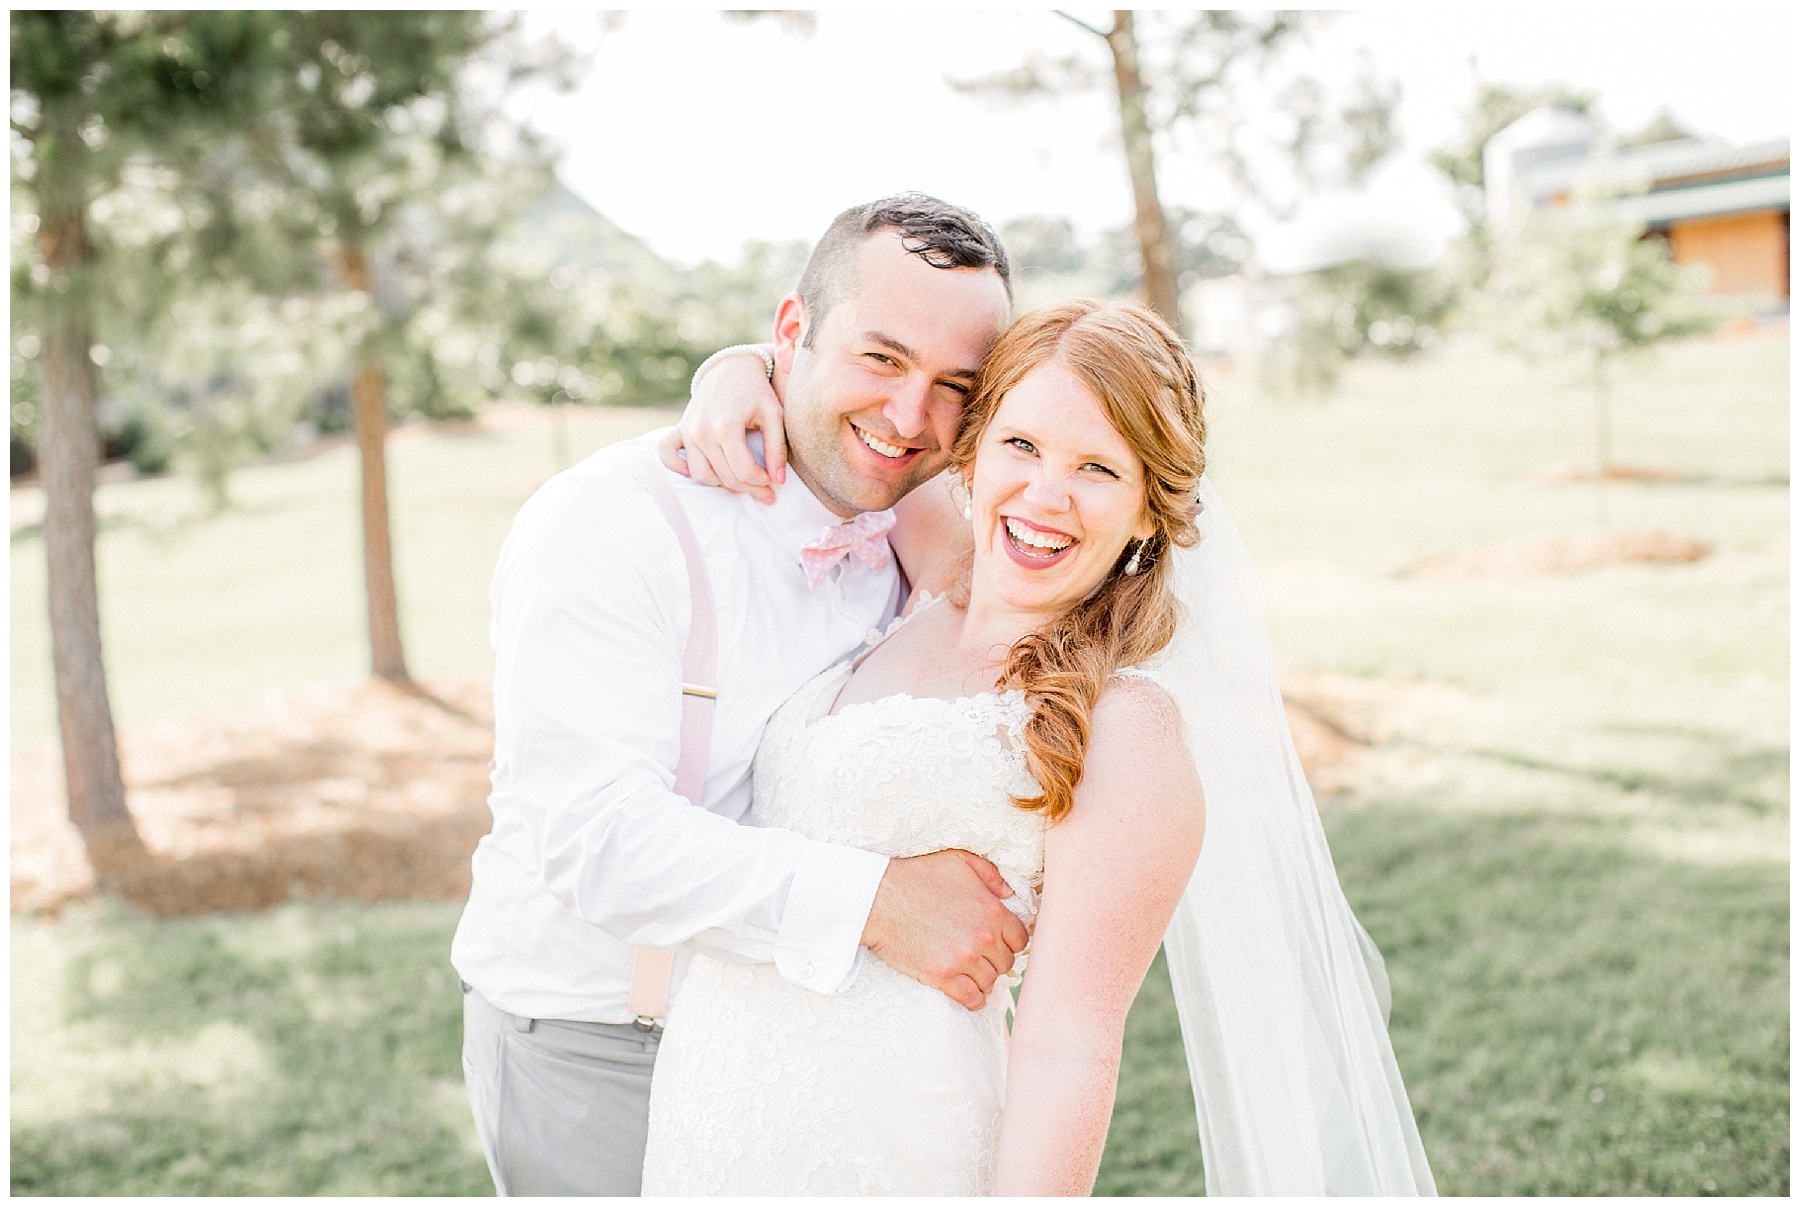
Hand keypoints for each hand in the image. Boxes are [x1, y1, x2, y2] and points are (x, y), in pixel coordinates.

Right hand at [657, 349, 787, 503]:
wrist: (732, 367)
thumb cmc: (756, 391)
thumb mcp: (774, 415)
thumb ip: (777, 448)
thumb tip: (778, 480)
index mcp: (727, 426)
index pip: (744, 471)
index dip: (762, 482)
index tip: (774, 481)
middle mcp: (703, 431)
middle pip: (725, 477)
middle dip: (749, 489)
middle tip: (766, 491)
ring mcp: (689, 431)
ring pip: (700, 475)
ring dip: (721, 484)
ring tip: (741, 481)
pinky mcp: (680, 428)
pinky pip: (667, 454)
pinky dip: (678, 467)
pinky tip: (697, 470)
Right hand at [861, 849, 1029, 1010]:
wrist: (879, 899)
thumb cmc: (917, 876)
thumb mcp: (958, 861)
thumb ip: (990, 874)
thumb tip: (1008, 892)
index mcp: (992, 911)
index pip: (1021, 939)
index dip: (1010, 941)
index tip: (999, 943)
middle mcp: (983, 938)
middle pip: (1006, 962)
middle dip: (995, 960)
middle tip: (981, 957)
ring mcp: (963, 959)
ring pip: (990, 981)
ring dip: (983, 979)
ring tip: (971, 973)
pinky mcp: (943, 977)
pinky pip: (971, 998)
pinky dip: (974, 999)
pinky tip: (969, 993)